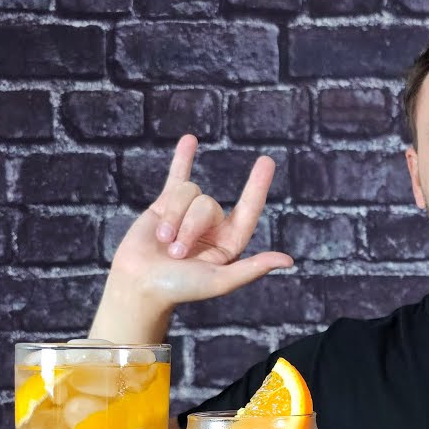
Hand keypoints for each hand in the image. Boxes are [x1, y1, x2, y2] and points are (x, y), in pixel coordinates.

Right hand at [108, 135, 292, 308]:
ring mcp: (188, 214)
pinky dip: (182, 158)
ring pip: (187, 194)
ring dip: (172, 218)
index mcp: (229, 242)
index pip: (248, 209)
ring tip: (163, 244)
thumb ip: (252, 268)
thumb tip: (289, 261)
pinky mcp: (164, 206)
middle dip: (188, 227)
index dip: (257, 185)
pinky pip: (176, 177)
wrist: (139, 286)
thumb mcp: (219, 281)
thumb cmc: (180, 288)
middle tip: (175, 255)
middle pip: (207, 205)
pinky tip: (190, 140)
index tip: (267, 161)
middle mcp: (212, 226)